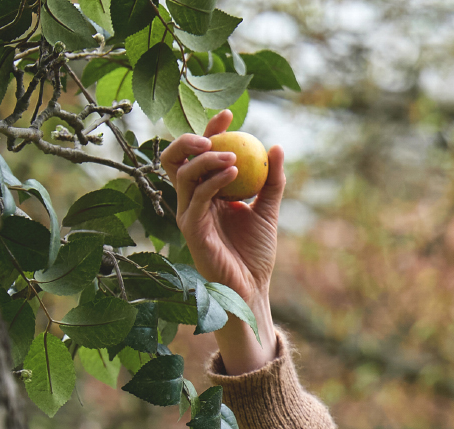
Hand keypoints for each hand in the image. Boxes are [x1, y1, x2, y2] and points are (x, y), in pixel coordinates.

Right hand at [159, 109, 285, 303]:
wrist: (252, 287)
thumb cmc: (256, 253)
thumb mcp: (268, 210)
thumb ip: (272, 181)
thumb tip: (277, 146)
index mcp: (206, 192)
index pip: (200, 155)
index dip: (210, 132)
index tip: (228, 115)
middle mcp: (192, 200)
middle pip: (176, 159)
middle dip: (189, 139)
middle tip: (215, 135)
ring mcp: (188, 214)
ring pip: (183, 174)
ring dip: (207, 159)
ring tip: (234, 158)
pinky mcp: (191, 229)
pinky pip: (197, 197)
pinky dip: (213, 181)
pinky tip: (234, 173)